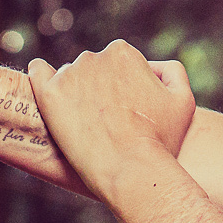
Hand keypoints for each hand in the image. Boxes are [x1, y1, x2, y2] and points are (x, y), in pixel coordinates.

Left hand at [27, 42, 196, 203]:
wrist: (131, 169)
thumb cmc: (161, 140)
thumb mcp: (183, 101)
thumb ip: (172, 72)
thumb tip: (152, 67)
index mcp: (124, 53)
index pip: (119, 61)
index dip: (124, 86)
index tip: (126, 109)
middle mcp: (95, 57)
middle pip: (93, 68)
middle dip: (99, 87)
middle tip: (107, 121)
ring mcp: (69, 75)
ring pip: (69, 76)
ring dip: (76, 91)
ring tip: (85, 122)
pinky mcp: (48, 94)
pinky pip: (38, 74)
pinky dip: (39, 74)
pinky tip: (41, 77)